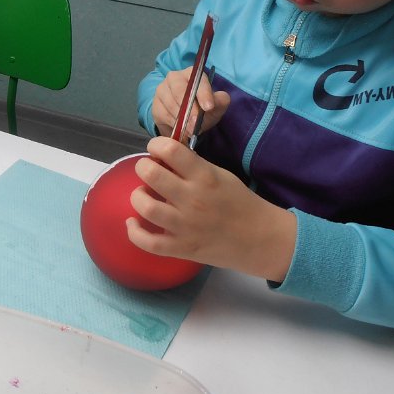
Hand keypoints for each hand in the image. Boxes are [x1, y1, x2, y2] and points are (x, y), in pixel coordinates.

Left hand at [126, 136, 295, 280]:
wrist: (261, 239)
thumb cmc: (240, 202)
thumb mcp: (221, 175)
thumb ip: (193, 166)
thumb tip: (164, 157)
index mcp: (205, 176)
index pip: (170, 150)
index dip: (156, 145)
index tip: (156, 149)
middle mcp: (193, 199)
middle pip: (151, 174)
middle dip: (143, 167)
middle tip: (148, 170)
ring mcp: (186, 226)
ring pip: (146, 207)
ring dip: (138, 196)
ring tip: (144, 195)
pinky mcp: (182, 248)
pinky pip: (148, 243)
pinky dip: (134, 232)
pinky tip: (133, 222)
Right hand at [151, 67, 229, 139]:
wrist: (186, 119)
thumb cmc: (202, 109)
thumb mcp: (215, 106)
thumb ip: (220, 101)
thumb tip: (221, 98)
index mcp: (191, 74)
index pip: (197, 80)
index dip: (203, 93)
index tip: (209, 107)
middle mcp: (174, 78)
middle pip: (180, 90)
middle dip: (189, 109)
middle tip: (197, 124)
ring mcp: (162, 90)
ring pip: (170, 104)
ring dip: (181, 119)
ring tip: (191, 130)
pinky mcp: (156, 105)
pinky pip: (163, 114)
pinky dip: (173, 123)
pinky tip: (181, 129)